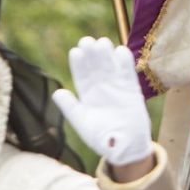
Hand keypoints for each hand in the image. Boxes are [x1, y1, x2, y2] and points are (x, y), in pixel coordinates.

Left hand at [52, 37, 153, 168]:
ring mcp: (116, 87)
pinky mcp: (131, 90)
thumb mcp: (82, 123)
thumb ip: (70, 107)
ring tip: (102, 43)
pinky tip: (120, 51)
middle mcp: (101, 88)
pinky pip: (128, 73)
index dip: (78, 64)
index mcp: (87, 95)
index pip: (81, 76)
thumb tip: (57, 93)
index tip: (76, 52)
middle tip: (88, 41)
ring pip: (111, 66)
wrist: (124, 148)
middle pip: (95, 67)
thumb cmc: (101, 138)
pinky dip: (125, 63)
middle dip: (92, 54)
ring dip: (107, 54)